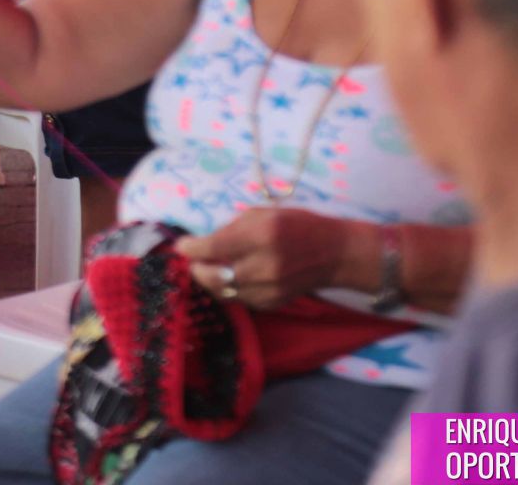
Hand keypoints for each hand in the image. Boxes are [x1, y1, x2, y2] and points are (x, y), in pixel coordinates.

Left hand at [175, 208, 363, 309]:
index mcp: (262, 236)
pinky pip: (239, 299)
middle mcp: (264, 266)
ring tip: (207, 268)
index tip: (182, 245)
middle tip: (193, 259)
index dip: (191, 248)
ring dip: (209, 280)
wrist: (335, 254)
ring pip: (222, 291)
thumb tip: (204, 241)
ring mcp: (269, 289)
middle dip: (196, 267)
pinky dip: (228, 289)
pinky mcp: (272, 304)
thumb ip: (233, 228)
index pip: (214, 247)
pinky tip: (228, 277)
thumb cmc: (297, 226)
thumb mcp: (264, 214)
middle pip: (212, 275)